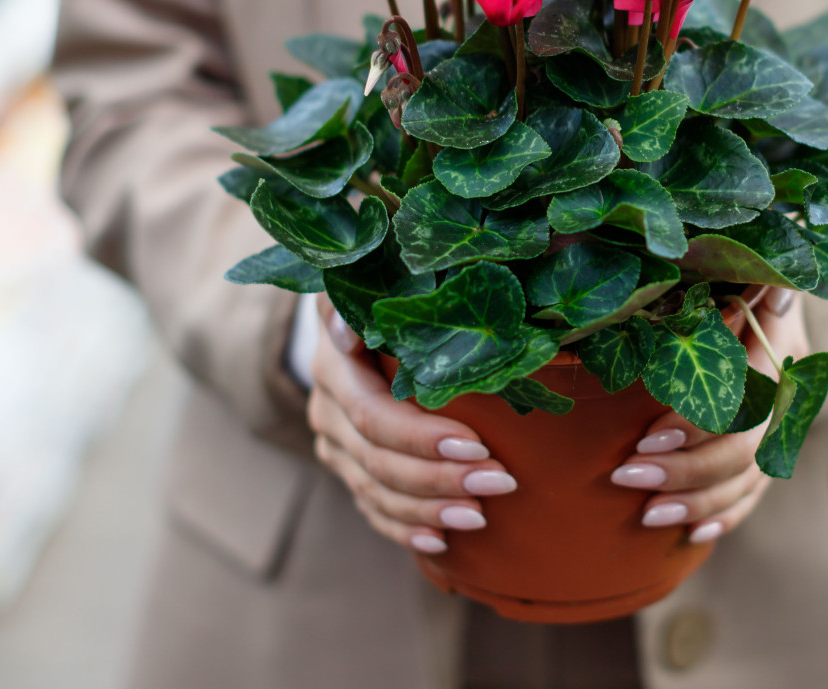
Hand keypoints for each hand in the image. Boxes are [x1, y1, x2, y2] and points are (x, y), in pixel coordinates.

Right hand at [307, 297, 516, 554]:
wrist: (354, 319)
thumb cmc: (384, 295)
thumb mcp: (374, 283)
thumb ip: (364, 300)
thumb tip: (351, 331)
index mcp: (335, 369)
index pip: (375, 416)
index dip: (423, 436)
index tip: (479, 443)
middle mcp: (327, 413)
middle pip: (379, 461)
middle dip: (441, 477)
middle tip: (500, 482)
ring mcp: (335, 448)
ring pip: (376, 493)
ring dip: (430, 508)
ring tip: (481, 516)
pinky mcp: (347, 470)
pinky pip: (371, 511)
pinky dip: (405, 529)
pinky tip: (442, 542)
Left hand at [611, 291, 808, 542]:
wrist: (772, 287)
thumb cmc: (731, 275)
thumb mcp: (734, 271)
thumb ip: (736, 280)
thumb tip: (750, 282)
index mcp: (780, 347)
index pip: (743, 399)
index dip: (698, 424)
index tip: (646, 437)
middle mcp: (790, 392)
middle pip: (743, 448)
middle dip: (685, 469)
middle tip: (626, 475)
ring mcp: (786, 426)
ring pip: (749, 477)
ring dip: (698, 501)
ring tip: (647, 514)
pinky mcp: (774, 448)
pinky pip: (756, 493)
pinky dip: (726, 514)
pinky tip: (694, 533)